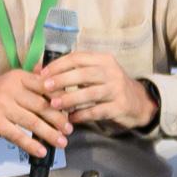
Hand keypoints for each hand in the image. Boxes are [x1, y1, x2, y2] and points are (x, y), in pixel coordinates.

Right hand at [0, 67, 72, 154]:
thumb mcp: (8, 81)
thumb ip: (30, 80)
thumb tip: (52, 76)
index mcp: (17, 77)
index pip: (45, 86)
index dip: (61, 98)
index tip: (73, 108)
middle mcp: (10, 90)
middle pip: (41, 105)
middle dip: (59, 119)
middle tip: (70, 128)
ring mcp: (2, 107)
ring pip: (32, 122)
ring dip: (49, 134)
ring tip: (62, 142)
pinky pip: (18, 135)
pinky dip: (31, 145)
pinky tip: (42, 151)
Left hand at [39, 51, 157, 131]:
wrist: (139, 102)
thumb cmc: (109, 85)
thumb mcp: (95, 73)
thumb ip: (71, 71)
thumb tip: (37, 70)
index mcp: (103, 59)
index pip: (77, 58)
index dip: (58, 65)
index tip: (42, 74)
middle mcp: (112, 72)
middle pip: (83, 74)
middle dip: (62, 80)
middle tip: (45, 87)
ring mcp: (117, 89)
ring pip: (90, 93)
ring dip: (70, 99)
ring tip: (54, 105)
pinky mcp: (120, 106)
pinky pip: (98, 111)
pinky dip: (82, 115)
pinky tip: (71, 118)